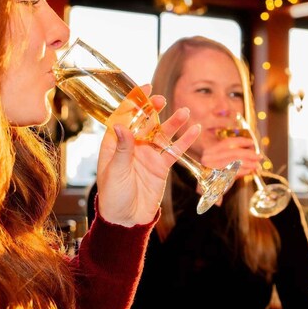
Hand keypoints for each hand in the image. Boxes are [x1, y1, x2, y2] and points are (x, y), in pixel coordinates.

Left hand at [95, 88, 198, 226]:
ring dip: (173, 123)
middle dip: (153, 109)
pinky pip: (174, 151)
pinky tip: (195, 130)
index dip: (132, 102)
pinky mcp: (161, 166)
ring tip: (185, 112)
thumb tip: (121, 126)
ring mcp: (148, 155)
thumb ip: (122, 149)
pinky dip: (185, 141)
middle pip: (144, 122)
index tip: (143, 88)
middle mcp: (133, 146)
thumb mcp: (115, 172)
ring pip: (162, 134)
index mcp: (115, 144)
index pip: (123, 117)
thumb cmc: (112, 196)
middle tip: (161, 99)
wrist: (126, 219)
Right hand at [200, 136, 260, 178]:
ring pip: (235, 162)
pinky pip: (234, 173)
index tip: (251, 143)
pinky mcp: (217, 179)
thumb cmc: (217, 173)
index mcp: (210, 151)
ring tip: (257, 165)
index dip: (241, 141)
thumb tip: (251, 149)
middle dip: (249, 153)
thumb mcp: (221, 161)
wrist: (207, 190)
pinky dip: (243, 171)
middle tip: (259, 156)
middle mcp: (209, 159)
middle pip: (233, 152)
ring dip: (249, 163)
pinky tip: (249, 171)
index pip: (227, 142)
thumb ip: (233, 154)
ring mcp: (212, 169)